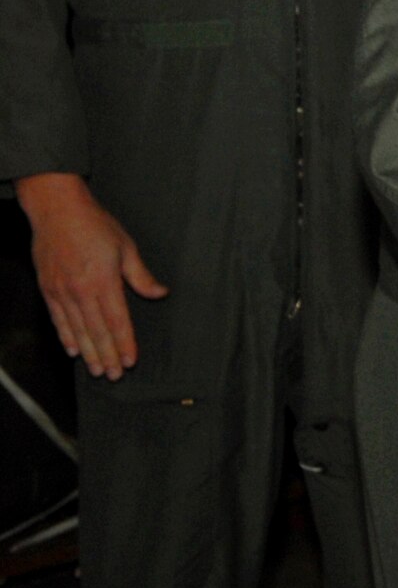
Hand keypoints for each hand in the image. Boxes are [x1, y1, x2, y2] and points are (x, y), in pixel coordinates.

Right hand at [18, 173, 167, 380]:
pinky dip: (66, 337)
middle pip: (97, 332)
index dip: (125, 343)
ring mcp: (61, 292)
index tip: (130, 360)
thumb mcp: (126, 247)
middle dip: (107, 356)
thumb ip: (141, 276)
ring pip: (77, 330)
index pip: (117, 321)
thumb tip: (160, 293)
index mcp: (104, 282)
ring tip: (97, 370)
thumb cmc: (94, 225)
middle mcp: (81, 291)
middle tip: (114, 375)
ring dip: (89, 353)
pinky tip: (74, 350)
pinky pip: (58, 320)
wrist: (57, 211)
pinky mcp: (48, 290)